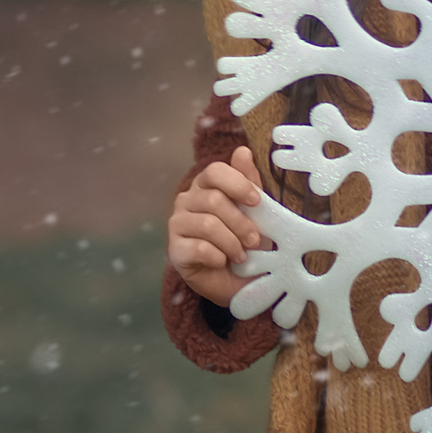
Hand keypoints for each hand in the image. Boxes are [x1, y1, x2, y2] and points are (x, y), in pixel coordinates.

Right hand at [167, 146, 267, 308]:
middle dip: (240, 222)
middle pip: (213, 200)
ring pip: (207, 224)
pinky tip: (222, 261)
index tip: (257, 201)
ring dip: (231, 242)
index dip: (237, 183)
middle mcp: (187, 200)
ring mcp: (177, 224)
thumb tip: (242, 151)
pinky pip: (198, 248)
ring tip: (241, 255)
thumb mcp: (256, 213)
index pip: (214, 171)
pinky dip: (218, 257)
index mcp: (206, 186)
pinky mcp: (175, 250)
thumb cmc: (245, 242)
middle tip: (254, 240)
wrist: (237, 282)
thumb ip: (249, 183)